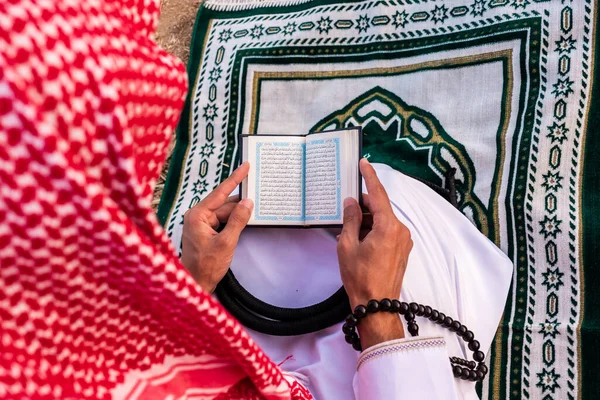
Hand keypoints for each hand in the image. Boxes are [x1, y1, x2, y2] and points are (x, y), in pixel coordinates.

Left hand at [181, 162, 252, 292]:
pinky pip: (222, 221)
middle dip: (240, 202)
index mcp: (197, 215)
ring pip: (224, 213)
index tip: (246, 166)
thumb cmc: (206, 266)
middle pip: (223, 204)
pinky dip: (234, 221)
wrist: (195, 284)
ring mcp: (200, 224)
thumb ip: (238, 221)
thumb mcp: (226, 243)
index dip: (235, 179)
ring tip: (255, 207)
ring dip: (238, 213)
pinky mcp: (205, 232)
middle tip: (258, 191)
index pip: (219, 193)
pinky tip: (245, 219)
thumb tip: (248, 202)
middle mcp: (197, 216)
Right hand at [337, 158, 412, 347]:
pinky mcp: (402, 250)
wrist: (377, 305)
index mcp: (388, 226)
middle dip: (363, 206)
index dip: (370, 177)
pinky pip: (387, 232)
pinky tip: (359, 240)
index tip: (364, 163)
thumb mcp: (348, 245)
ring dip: (367, 221)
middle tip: (346, 211)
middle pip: (380, 208)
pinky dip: (373, 230)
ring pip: (383, 221)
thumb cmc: (360, 277)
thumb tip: (351, 203)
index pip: (378, 195)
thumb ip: (350, 220)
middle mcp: (400, 230)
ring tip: (349, 233)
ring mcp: (403, 241)